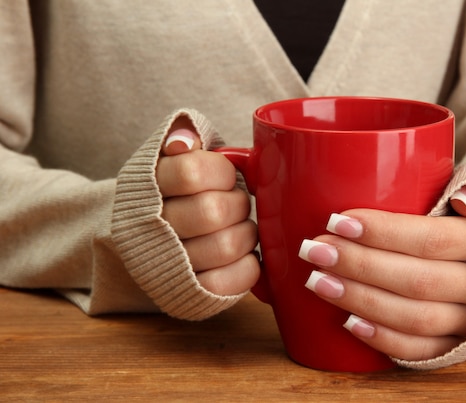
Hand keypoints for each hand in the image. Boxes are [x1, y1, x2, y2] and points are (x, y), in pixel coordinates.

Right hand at [155, 117, 259, 294]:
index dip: (222, 173)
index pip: (191, 172)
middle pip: (212, 212)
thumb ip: (184, 135)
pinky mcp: (188, 293)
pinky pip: (228, 283)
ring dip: (245, 234)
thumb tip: (184, 143)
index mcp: (149, 184)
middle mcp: (153, 226)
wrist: (145, 235)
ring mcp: (170, 263)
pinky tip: (241, 254)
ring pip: (225, 247)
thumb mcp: (173, 153)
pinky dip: (246, 266)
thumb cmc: (176, 188)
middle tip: (236, 205)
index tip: (226, 177)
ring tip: (238, 228)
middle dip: (237, 205)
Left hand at [299, 182, 465, 360]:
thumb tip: (465, 201)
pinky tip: (349, 322)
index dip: (383, 233)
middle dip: (358, 265)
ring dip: (361, 301)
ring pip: (417, 318)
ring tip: (318, 281)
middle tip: (313, 249)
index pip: (433, 239)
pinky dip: (385, 339)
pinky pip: (424, 351)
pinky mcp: (465, 343)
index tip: (338, 221)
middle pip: (418, 281)